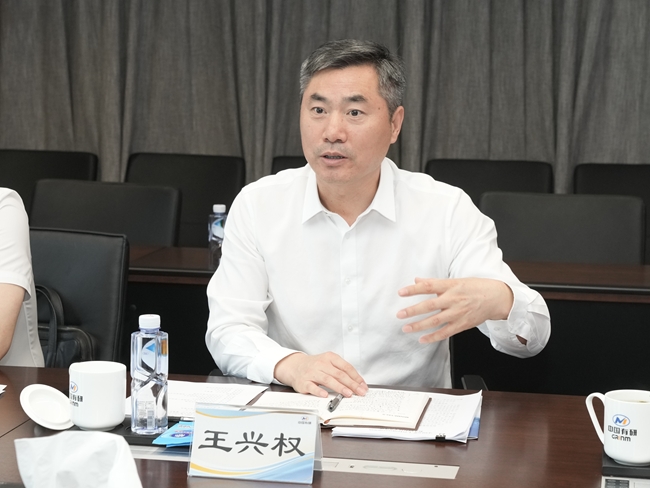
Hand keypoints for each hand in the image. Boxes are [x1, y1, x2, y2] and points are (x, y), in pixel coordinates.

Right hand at [274, 351, 367, 397]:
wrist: (295, 366)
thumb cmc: (315, 366)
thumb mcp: (328, 363)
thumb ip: (341, 371)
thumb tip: (357, 383)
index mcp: (330, 358)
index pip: (346, 367)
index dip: (356, 377)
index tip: (363, 386)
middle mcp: (321, 364)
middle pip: (339, 374)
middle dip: (351, 384)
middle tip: (360, 392)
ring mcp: (312, 373)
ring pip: (328, 380)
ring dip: (339, 387)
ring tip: (348, 394)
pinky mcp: (304, 382)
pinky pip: (312, 387)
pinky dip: (319, 391)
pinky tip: (325, 395)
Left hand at [396, 277, 513, 343]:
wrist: (496, 298)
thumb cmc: (476, 288)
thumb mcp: (456, 281)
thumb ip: (435, 282)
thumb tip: (417, 280)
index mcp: (451, 286)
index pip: (429, 287)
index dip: (414, 289)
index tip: (401, 292)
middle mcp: (453, 299)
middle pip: (430, 305)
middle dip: (413, 310)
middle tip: (399, 314)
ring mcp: (458, 313)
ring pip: (435, 320)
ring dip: (419, 325)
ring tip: (406, 328)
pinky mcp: (462, 324)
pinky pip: (445, 332)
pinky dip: (433, 337)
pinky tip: (422, 339)